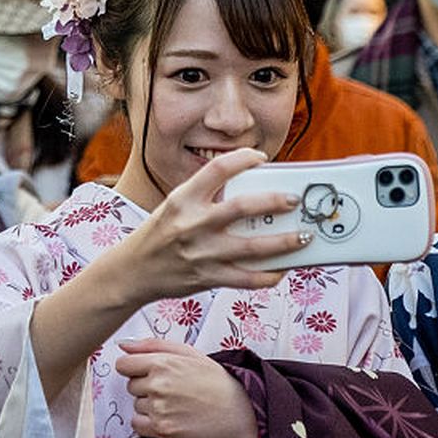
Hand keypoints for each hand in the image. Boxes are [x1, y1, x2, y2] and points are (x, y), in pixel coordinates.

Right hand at [111, 149, 306, 304]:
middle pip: (243, 207)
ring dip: (284, 242)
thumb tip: (251, 190)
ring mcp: (202, 253)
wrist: (133, 272)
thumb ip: (206, 197)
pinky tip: (283, 268)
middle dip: (275, 201)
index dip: (243, 158)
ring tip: (304, 236)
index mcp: (183, 199)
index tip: (261, 158)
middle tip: (295, 199)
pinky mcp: (208, 278)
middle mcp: (193, 224)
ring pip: (253, 247)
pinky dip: (270, 275)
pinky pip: (248, 279)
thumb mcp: (175, 206)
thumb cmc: (159, 234)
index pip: (217, 168)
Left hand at [115, 340, 257, 437]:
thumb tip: (124, 346)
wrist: (238, 410)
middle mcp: (158, 385)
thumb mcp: (188, 352)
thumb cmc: (215, 380)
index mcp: (162, 362)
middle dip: (145, 386)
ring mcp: (159, 409)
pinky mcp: (163, 430)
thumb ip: (152, 345)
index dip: (134, 368)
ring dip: (149, 405)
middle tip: (170, 388)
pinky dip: (148, 423)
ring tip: (174, 403)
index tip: (145, 372)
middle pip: (131, 386)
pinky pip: (137, 424)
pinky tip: (167, 417)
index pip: (123, 365)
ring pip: (137, 405)